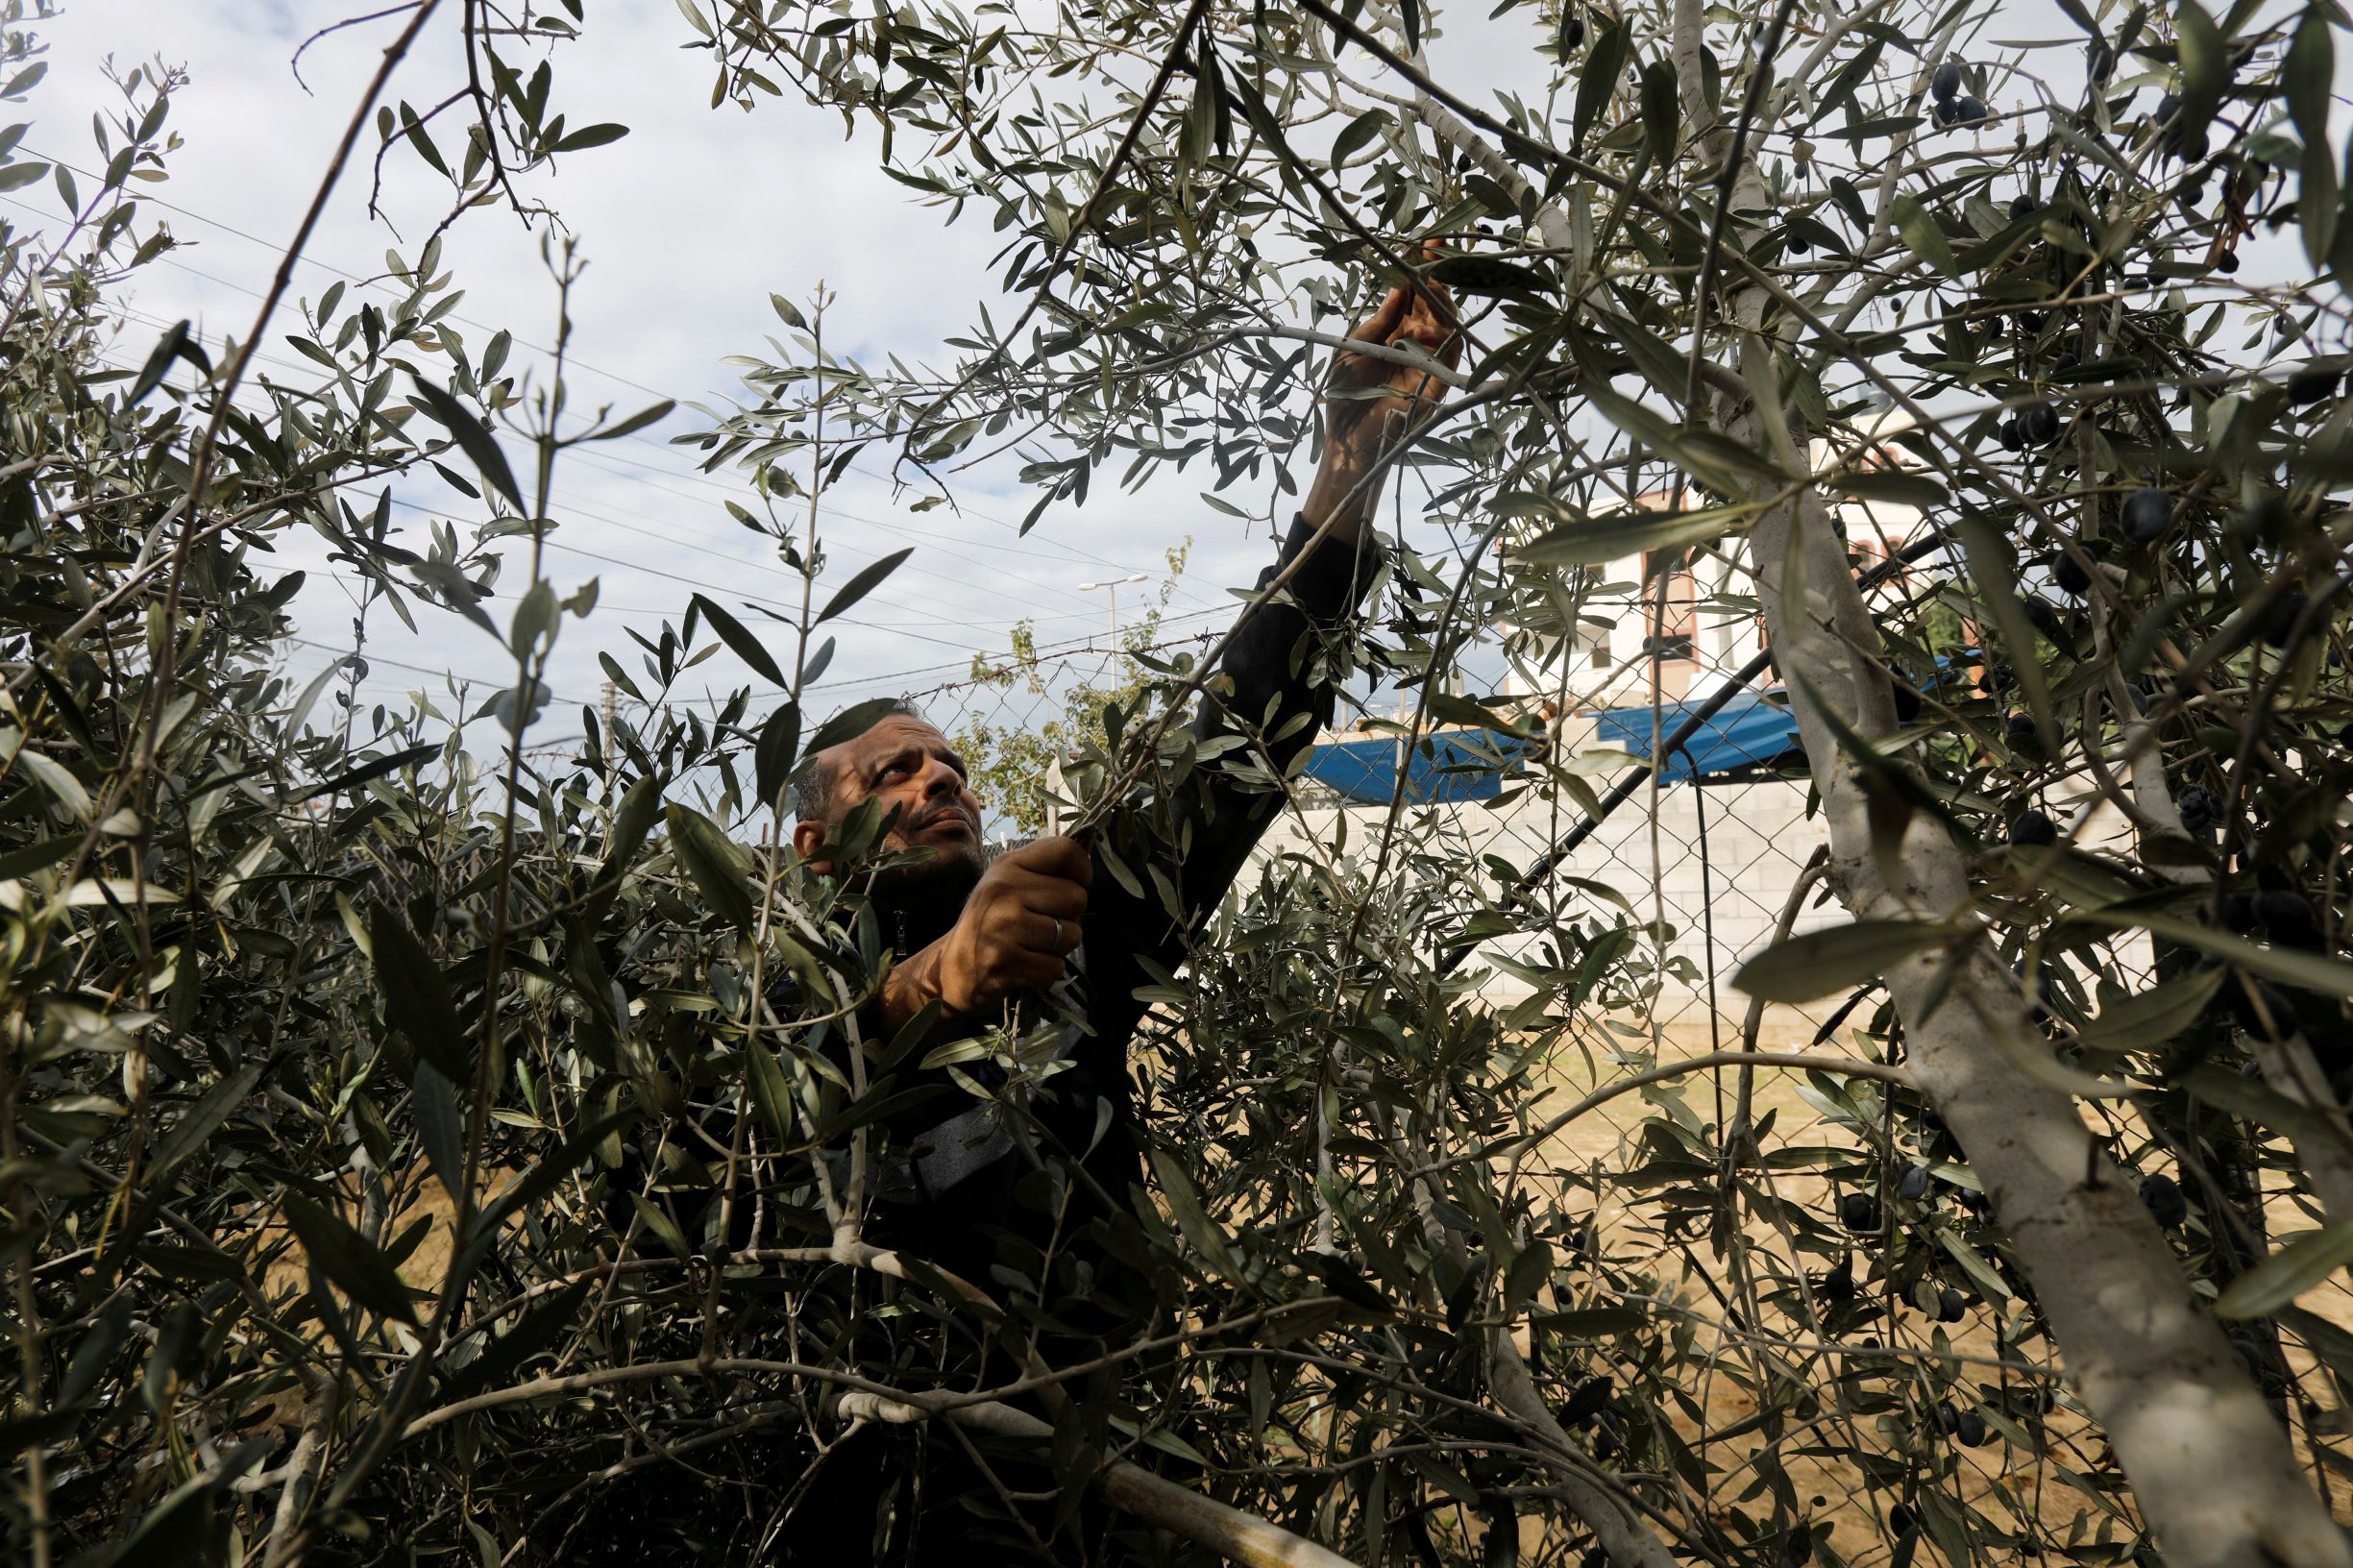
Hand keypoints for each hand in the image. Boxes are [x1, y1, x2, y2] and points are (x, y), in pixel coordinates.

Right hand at [884, 836, 1091, 1026]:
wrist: (953, 968)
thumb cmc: (991, 920)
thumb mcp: (1010, 882)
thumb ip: (1048, 866)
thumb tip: (1090, 843)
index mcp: (1007, 866)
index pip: (1066, 850)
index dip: (1082, 870)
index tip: (1073, 883)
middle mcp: (1003, 891)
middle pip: (1077, 897)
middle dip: (1070, 916)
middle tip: (1043, 923)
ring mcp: (1003, 928)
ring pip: (1072, 935)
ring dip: (1060, 946)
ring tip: (1033, 944)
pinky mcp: (1006, 963)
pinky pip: (1056, 967)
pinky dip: (1046, 970)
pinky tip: (1025, 964)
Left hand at [1307, 250, 1463, 526]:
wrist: (1344, 440)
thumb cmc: (1343, 396)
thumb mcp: (1353, 348)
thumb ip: (1377, 322)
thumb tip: (1397, 289)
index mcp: (1394, 333)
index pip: (1412, 296)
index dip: (1418, 270)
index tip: (1424, 243)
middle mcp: (1415, 344)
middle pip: (1433, 304)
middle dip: (1435, 275)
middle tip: (1434, 248)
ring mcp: (1428, 363)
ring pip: (1446, 325)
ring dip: (1442, 299)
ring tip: (1434, 274)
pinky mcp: (1437, 384)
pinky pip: (1451, 355)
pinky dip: (1448, 332)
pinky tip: (1439, 311)